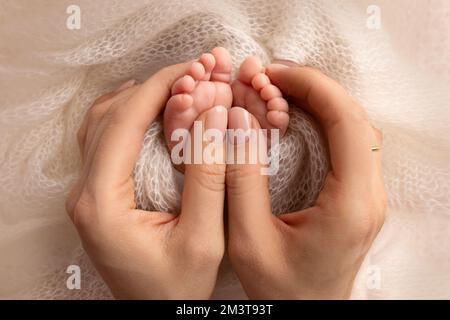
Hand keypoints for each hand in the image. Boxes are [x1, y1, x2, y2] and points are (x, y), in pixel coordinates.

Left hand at [66, 63, 226, 298]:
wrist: (156, 315)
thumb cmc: (178, 288)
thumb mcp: (204, 238)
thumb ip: (209, 177)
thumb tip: (215, 116)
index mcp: (101, 203)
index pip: (124, 122)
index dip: (159, 87)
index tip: (193, 68)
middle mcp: (83, 193)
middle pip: (109, 116)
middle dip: (153, 87)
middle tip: (193, 73)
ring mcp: (85, 193)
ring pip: (101, 123)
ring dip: (139, 98)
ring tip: (177, 86)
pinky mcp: (95, 195)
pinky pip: (103, 139)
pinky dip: (128, 115)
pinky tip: (151, 110)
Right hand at [225, 64, 385, 298]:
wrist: (308, 318)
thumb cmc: (280, 290)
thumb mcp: (248, 239)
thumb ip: (242, 179)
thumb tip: (239, 120)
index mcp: (350, 204)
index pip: (346, 122)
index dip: (312, 86)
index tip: (273, 74)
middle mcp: (370, 196)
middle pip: (355, 118)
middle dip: (314, 87)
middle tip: (270, 77)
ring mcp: (369, 196)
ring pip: (356, 128)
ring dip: (320, 101)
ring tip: (279, 90)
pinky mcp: (359, 198)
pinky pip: (350, 144)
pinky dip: (324, 120)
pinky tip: (295, 116)